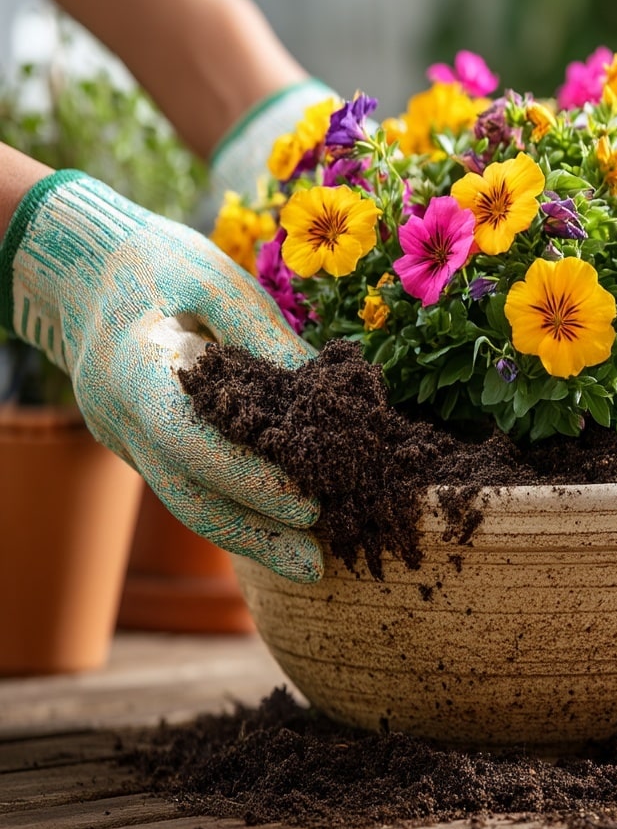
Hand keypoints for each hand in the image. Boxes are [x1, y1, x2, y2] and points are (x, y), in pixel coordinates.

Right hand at [0, 170, 322, 581]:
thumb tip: (324, 395)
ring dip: (247, 534)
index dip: (249, 479)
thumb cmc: (156, 262)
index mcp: (136, 372)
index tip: (308, 505)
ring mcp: (125, 437)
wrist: (80, 266)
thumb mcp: (214, 278)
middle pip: (186, 496)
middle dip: (253, 536)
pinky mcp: (141, 441)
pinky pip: (186, 482)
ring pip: (184, 500)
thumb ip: (264, 336)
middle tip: (316, 566)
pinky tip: (278, 522)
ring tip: (308, 560)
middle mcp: (122, 419)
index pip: (191, 442)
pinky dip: (232, 505)